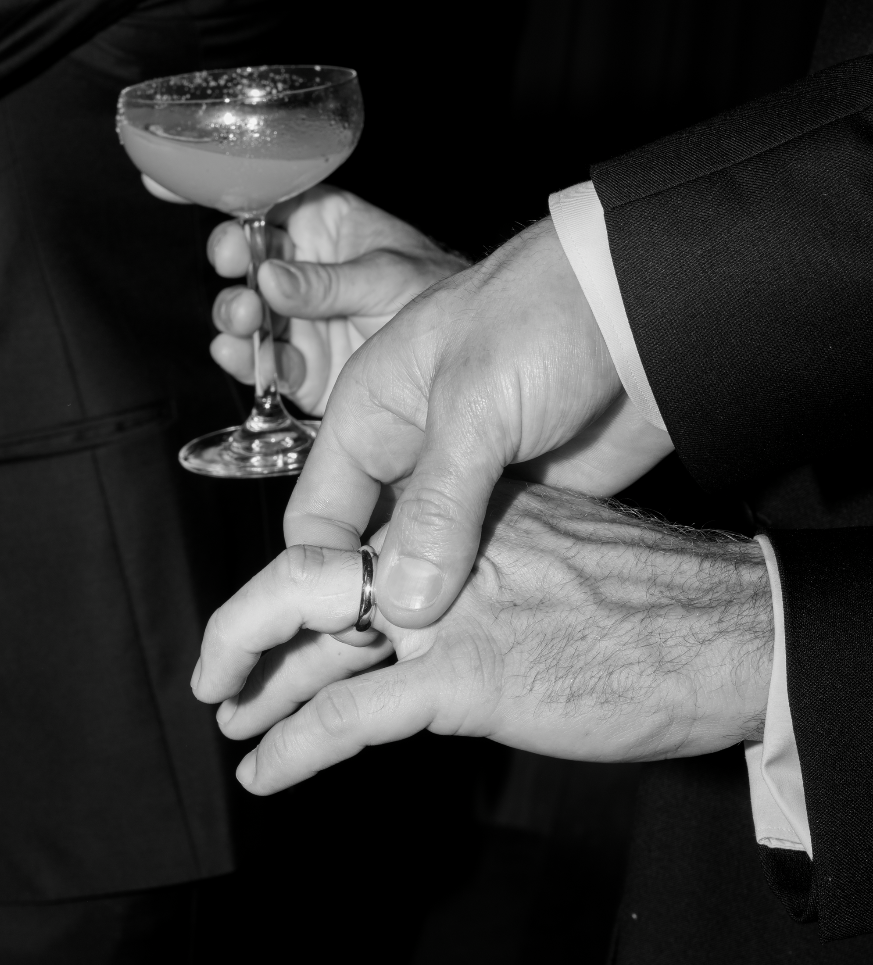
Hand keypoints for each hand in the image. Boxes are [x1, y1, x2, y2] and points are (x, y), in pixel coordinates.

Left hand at [193, 483, 772, 794]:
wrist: (726, 630)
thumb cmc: (657, 603)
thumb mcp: (555, 557)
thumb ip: (485, 571)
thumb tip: (444, 610)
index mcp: (460, 518)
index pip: (351, 547)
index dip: (297, 588)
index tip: (276, 623)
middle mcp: (441, 554)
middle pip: (307, 580)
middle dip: (245, 628)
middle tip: (214, 675)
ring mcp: (448, 613)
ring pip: (312, 641)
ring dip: (259, 690)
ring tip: (231, 722)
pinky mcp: (465, 677)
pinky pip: (350, 716)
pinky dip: (295, 746)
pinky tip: (267, 771)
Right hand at [208, 186, 467, 412]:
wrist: (463, 356)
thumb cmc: (433, 293)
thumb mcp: (385, 276)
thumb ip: (327, 282)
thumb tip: (270, 279)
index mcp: (323, 226)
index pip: (270, 205)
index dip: (241, 211)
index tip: (227, 227)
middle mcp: (301, 270)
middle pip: (247, 260)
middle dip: (234, 267)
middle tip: (238, 272)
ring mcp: (297, 320)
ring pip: (248, 314)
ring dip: (236, 316)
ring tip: (245, 320)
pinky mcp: (301, 368)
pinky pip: (264, 365)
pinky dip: (248, 363)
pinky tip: (241, 355)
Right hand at [285, 217, 673, 628]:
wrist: (648, 308)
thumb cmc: (547, 316)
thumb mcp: (477, 404)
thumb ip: (437, 507)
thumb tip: (402, 606)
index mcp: (368, 417)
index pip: (316, 518)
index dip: (324, 573)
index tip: (355, 624)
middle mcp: (407, 459)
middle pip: (366, 553)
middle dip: (379, 602)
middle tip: (405, 652)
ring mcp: (463, 489)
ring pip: (428, 570)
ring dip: (439, 608)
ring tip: (449, 655)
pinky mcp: (517, 512)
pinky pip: (485, 570)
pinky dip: (487, 601)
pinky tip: (497, 632)